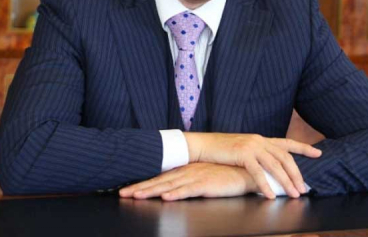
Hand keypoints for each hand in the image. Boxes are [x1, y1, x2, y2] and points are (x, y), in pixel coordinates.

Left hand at [118, 163, 256, 200]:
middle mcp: (187, 172)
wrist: (245, 171)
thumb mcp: (202, 177)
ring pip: (169, 186)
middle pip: (159, 182)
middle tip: (122, 194)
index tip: (126, 190)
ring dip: (152, 191)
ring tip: (137, 196)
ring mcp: (196, 177)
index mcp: (185, 170)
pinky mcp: (207, 184)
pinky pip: (189, 190)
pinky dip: (177, 193)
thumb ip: (187, 182)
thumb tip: (171, 190)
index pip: (159, 178)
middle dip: (140, 188)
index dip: (142, 184)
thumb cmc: (224, 176)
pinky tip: (166, 197)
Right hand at [184, 133, 320, 198]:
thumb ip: (257, 155)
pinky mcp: (242, 154)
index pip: (287, 143)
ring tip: (294, 194)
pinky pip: (258, 172)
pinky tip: (271, 195)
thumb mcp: (243, 150)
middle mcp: (259, 140)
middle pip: (285, 157)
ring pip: (275, 165)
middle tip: (305, 188)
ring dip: (286, 181)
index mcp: (261, 139)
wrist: (203, 145)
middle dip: (297, 174)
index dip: (304, 148)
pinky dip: (266, 185)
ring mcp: (252, 146)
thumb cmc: (221, 150)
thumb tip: (268, 168)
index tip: (318, 153)